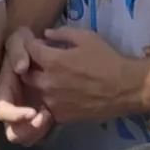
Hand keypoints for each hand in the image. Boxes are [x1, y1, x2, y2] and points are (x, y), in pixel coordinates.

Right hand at [0, 26, 55, 144]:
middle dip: (28, 130)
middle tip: (44, 119)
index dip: (15, 115)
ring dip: (38, 132)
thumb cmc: (28, 42)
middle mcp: (16, 104)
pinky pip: (44, 132)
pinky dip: (49, 129)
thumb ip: (17, 49)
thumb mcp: (19, 38)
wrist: (48, 45)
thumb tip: (20, 67)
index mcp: (7, 90)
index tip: (31, 113)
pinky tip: (58, 115)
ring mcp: (29, 110)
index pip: (4, 110)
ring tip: (50, 118)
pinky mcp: (44, 112)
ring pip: (29, 135)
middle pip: (16, 132)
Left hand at [19, 27, 149, 124]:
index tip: (37, 42)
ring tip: (54, 77)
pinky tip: (63, 92)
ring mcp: (52, 102)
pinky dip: (51, 97)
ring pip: (36, 90)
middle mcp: (47, 82)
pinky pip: (47, 105)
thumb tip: (46, 34)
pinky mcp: (60, 116)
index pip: (30, 50)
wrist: (123, 89)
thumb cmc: (106, 59)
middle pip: (26, 73)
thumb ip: (63, 34)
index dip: (31, 44)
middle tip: (41, 61)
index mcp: (53, 61)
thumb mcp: (87, 38)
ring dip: (40, 82)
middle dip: (30, 65)